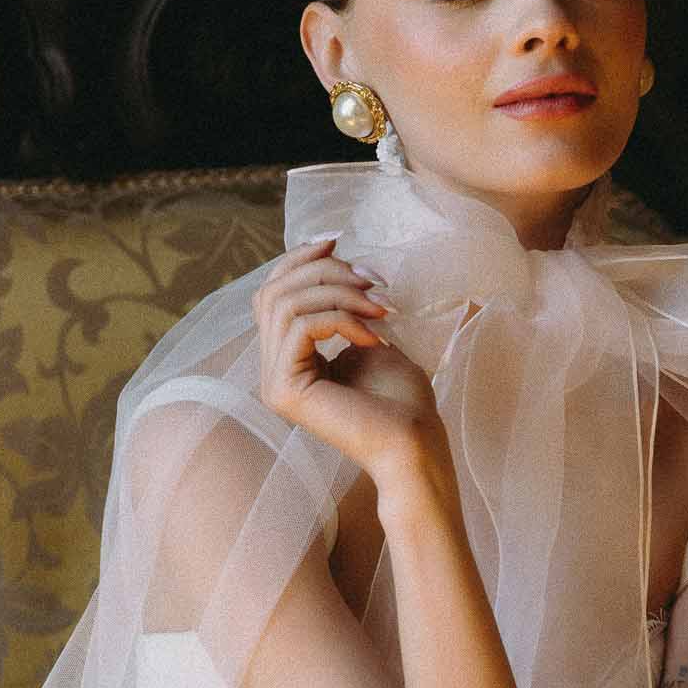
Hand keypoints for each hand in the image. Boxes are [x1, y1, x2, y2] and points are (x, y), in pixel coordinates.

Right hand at [253, 236, 447, 482]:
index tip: (338, 242)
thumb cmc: (402, 399)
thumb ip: (340, 302)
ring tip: (380, 308)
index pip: (272, 292)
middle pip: (274, 291)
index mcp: (287, 360)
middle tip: (373, 280)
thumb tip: (324, 252)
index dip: (299, 259)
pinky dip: (341, 318)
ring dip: (339, 293)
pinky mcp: (285, 390)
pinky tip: (373, 336)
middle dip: (325, 272)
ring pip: (286, 304)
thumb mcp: (368, 334)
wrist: (416, 445)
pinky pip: (300, 326)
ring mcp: (273, 383)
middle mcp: (271, 371)